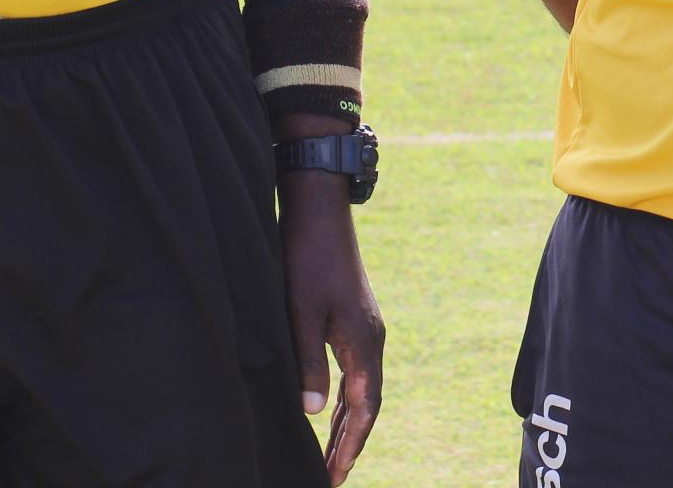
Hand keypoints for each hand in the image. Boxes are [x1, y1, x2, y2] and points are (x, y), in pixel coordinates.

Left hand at [282, 178, 383, 484]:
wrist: (320, 212)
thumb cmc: (307, 261)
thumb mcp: (300, 314)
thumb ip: (307, 364)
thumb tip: (312, 413)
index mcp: (363, 343)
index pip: (363, 408)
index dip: (349, 445)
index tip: (334, 476)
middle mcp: (372, 340)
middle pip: (366, 404)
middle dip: (349, 443)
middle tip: (331, 476)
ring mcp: (366, 329)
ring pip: (362, 389)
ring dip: (348, 424)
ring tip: (330, 456)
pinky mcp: (356, 321)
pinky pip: (356, 372)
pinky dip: (346, 399)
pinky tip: (330, 410)